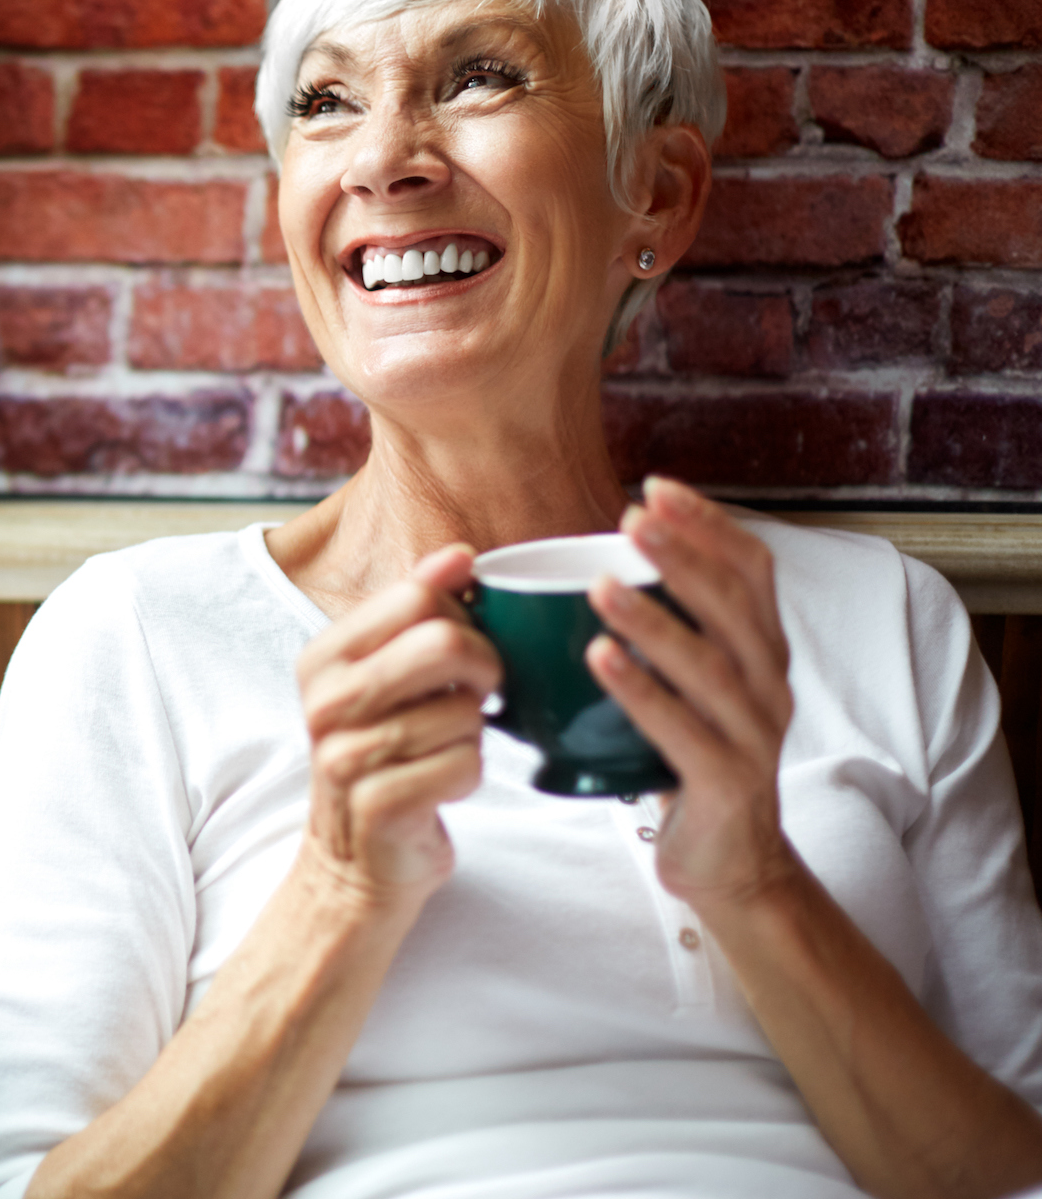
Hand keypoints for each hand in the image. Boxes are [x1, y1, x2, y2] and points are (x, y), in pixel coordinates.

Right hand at [293, 547, 495, 912]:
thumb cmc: (383, 756)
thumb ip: (416, 612)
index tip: (466, 647)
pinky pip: (464, 766)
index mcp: (323, 657)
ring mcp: (344, 755)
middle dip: (485, 668)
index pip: (417, 597)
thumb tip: (459, 555)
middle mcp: (324, 701)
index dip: (464, 618)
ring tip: (445, 747)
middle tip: (478, 693)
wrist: (354, 860)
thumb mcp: (386, 675)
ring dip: (474, 734)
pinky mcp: (376, 805)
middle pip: (445, 644)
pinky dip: (469, 775)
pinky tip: (442, 783)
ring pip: (463, 713)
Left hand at [587, 477, 801, 911]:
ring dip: (654, 621)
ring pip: (709, 666)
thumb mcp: (687, 687)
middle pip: (734, 607)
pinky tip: (599, 658)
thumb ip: (661, 633)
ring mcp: (754, 735)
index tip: (656, 486)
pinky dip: (640, 691)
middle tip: (632, 517)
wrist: (729, 864)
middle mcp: (769, 685)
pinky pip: (683, 730)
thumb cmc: (692, 761)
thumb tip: (582, 569)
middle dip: (684, 555)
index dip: (709, 525)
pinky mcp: (728, 782)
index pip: (751, 571)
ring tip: (601, 585)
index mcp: (761, 652)